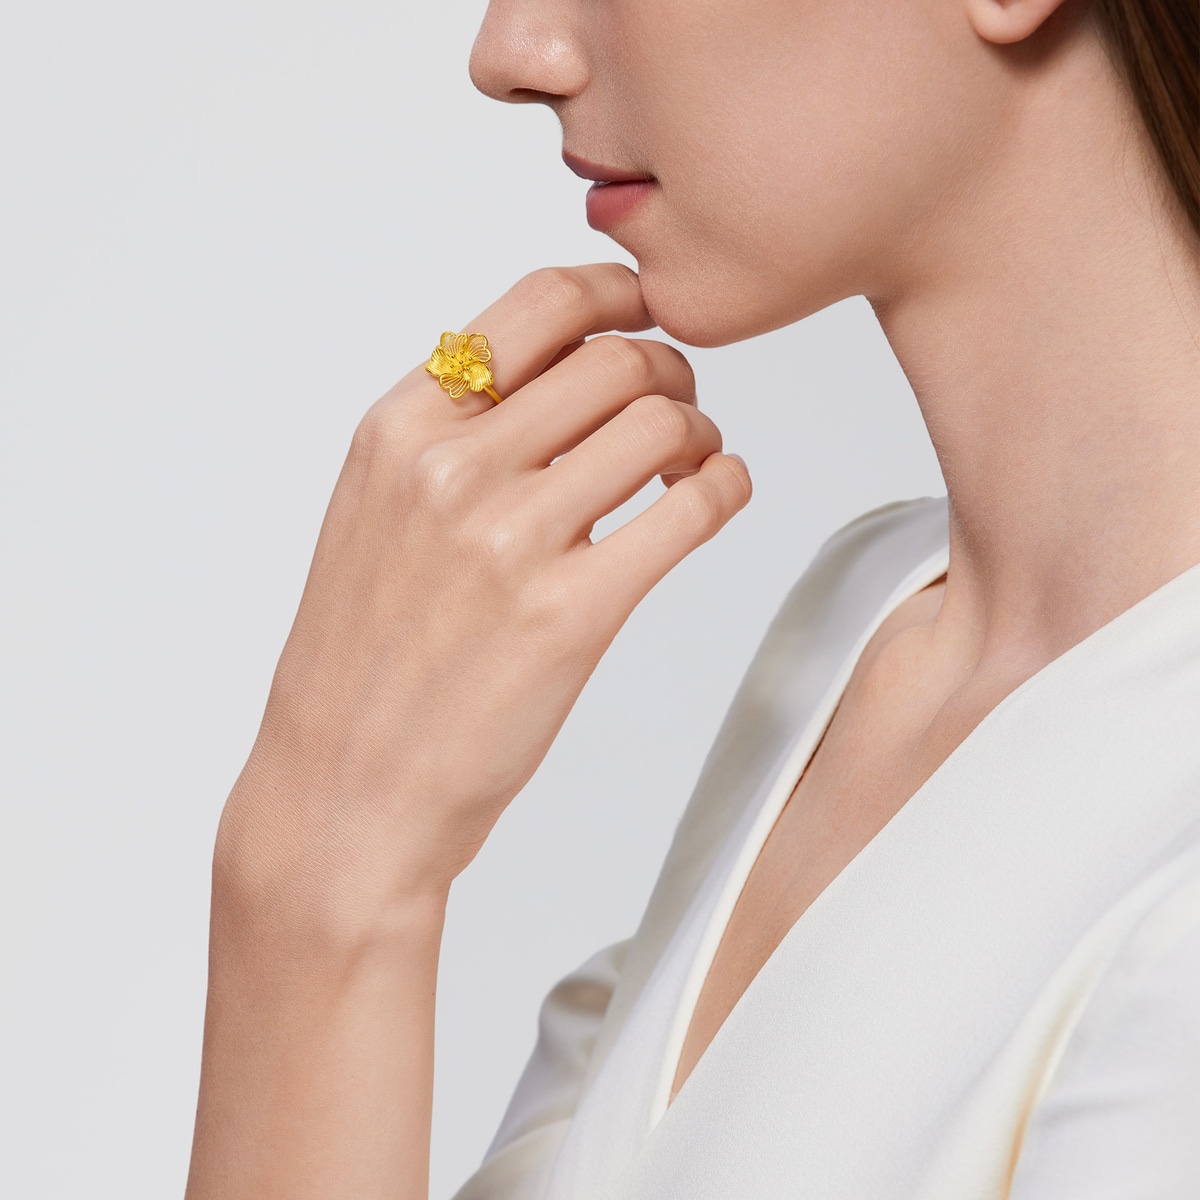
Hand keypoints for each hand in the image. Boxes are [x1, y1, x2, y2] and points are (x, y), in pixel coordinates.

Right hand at [219, 263, 751, 919]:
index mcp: (400, 429)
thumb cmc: (363, 662)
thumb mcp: (377, 514)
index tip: (646, 313)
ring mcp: (509, 540)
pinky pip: (691, 508)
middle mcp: (451, 468)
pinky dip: (727, 485)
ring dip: (700, 432)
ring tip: (691, 466)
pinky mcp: (571, 614)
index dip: (617, 293)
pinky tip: (717, 496)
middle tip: (679, 409)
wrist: (344, 791)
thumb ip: (454, 438)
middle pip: (616, 357)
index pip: (538, 304)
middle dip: (670, 371)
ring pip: (661, 421)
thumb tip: (562, 381)